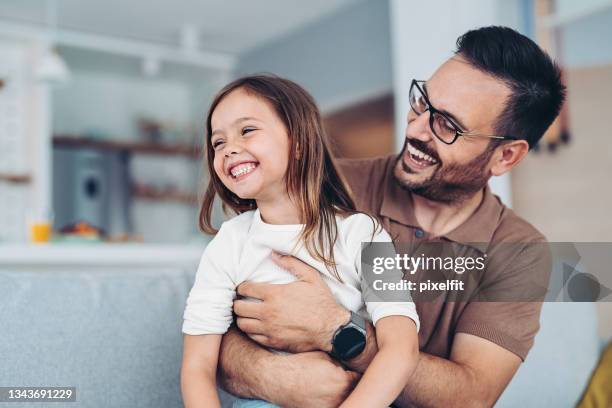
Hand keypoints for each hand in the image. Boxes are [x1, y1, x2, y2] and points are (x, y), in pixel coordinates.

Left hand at [233, 252, 349, 352]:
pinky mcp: (273, 341)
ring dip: (243, 318)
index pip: (245, 289)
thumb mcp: (310, 277)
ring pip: (243, 324)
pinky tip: (257, 326)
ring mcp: (269, 329)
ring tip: (248, 314)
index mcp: (274, 294)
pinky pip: (253, 337)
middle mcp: (268, 312)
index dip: (242, 287)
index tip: (244, 288)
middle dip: (238, 302)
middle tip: (243, 301)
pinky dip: (251, 331)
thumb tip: (274, 254)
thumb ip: (291, 263)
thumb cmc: (322, 302)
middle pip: (238, 308)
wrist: (332, 329)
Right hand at [278, 351, 359, 407]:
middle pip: (355, 391)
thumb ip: (341, 364)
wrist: (279, 379)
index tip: (354, 372)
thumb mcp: (325, 357)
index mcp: (343, 380)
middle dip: (351, 384)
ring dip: (343, 394)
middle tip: (341, 378)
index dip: (356, 374)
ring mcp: (330, 407)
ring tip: (330, 386)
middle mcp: (339, 396)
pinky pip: (334, 405)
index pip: (361, 378)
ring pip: (345, 400)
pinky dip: (332, 401)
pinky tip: (324, 394)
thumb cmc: (300, 365)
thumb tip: (350, 367)